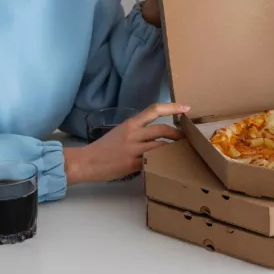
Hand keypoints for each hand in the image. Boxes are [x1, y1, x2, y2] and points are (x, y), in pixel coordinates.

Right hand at [66, 103, 188, 183]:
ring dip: (174, 149)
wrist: (87, 162)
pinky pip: (153, 161)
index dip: (172, 107)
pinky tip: (167, 166)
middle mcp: (133, 133)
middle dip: (177, 134)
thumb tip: (156, 136)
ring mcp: (134, 149)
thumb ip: (137, 132)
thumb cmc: (104, 148)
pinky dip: (162, 162)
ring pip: (161, 146)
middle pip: (162, 129)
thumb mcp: (120, 133)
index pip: (154, 110)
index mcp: (130, 123)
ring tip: (181, 153)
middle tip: (186, 139)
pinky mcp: (133, 164)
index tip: (186, 108)